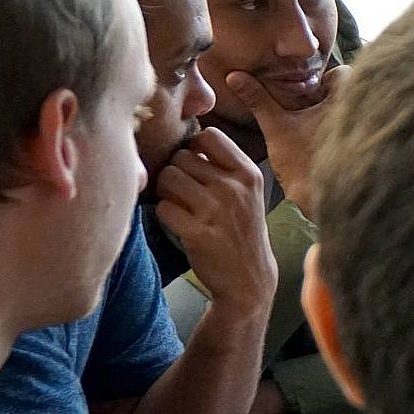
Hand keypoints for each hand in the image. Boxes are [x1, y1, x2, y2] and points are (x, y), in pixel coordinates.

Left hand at [153, 128, 278, 313]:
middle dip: (176, 171)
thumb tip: (189, 142)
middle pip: (181, 157)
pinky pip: (163, 207)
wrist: (249, 277)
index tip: (195, 165)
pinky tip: (178, 223)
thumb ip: (226, 167)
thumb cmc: (243, 231)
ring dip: (166, 191)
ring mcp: (216, 210)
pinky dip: (164, 214)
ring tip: (179, 205)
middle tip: (184, 191)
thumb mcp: (249, 193)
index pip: (209, 136)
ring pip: (168, 178)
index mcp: (248, 174)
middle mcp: (234, 187)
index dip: (194, 147)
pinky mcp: (196, 232)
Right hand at [224, 65, 350, 221]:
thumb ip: (258, 99)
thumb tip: (234, 76)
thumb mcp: (276, 127)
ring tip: (311, 121)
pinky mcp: (363, 144)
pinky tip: (318, 135)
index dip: (322, 80)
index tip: (306, 93)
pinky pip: (354, 125)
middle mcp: (362, 111)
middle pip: (346, 89)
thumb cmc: (301, 163)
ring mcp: (366, 128)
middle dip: (325, 94)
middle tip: (306, 105)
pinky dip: (338, 125)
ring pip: (350, 107)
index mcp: (345, 101)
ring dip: (332, 109)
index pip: (341, 73)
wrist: (317, 198)